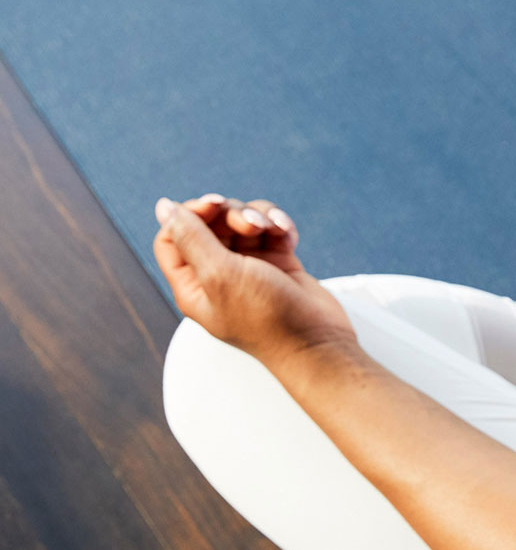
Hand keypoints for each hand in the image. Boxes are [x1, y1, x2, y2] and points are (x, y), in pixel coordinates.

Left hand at [152, 192, 357, 373]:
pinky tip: (288, 235)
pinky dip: (279, 224)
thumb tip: (163, 206)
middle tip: (251, 225)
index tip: (214, 206)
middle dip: (231, 214)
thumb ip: (190, 237)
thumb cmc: (265, 318)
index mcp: (193, 285)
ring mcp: (249, 268)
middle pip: (209, 223)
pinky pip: (270, 228)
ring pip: (242, 221)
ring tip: (274, 229)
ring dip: (259, 216)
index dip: (189, 214)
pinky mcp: (277, 263)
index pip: (172, 237)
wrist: (318, 343)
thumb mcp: (220, 275)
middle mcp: (217, 275)